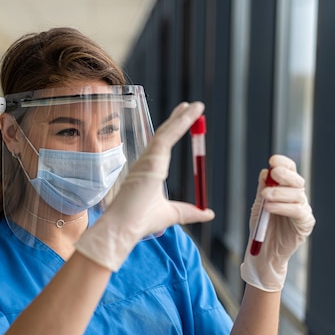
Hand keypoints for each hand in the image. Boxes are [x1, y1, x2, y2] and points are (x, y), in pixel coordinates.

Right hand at [75, 102, 213, 270]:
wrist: (125, 227)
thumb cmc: (141, 222)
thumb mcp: (173, 214)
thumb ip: (191, 212)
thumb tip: (208, 213)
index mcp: (150, 172)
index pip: (164, 145)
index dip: (175, 130)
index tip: (183, 118)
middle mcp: (147, 162)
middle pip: (165, 135)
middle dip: (178, 119)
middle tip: (190, 106)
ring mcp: (147, 159)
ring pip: (166, 132)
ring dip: (182, 118)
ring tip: (195, 106)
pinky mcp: (150, 159)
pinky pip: (167, 136)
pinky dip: (179, 124)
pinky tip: (190, 113)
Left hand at [241, 154, 314, 290]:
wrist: (264, 252)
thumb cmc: (262, 228)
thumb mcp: (259, 206)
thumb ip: (263, 190)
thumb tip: (264, 172)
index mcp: (287, 190)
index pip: (290, 171)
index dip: (283, 164)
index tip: (272, 160)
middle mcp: (298, 197)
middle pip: (297, 180)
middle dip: (284, 175)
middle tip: (272, 174)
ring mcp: (303, 210)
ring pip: (297, 195)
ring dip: (279, 193)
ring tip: (265, 197)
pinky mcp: (305, 223)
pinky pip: (297, 211)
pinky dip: (283, 207)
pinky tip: (271, 207)